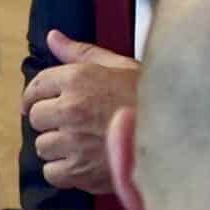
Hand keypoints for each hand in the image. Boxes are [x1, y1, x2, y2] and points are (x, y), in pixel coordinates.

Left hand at [22, 28, 139, 193]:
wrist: (173, 135)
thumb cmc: (150, 99)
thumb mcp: (118, 65)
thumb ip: (80, 52)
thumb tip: (53, 37)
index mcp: (78, 78)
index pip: (37, 85)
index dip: (36, 95)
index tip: (38, 102)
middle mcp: (70, 108)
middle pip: (36, 117)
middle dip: (50, 120)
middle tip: (70, 122)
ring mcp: (73, 141)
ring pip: (42, 146)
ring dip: (57, 146)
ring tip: (81, 142)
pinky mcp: (78, 171)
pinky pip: (52, 172)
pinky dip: (64, 170)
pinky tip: (83, 161)